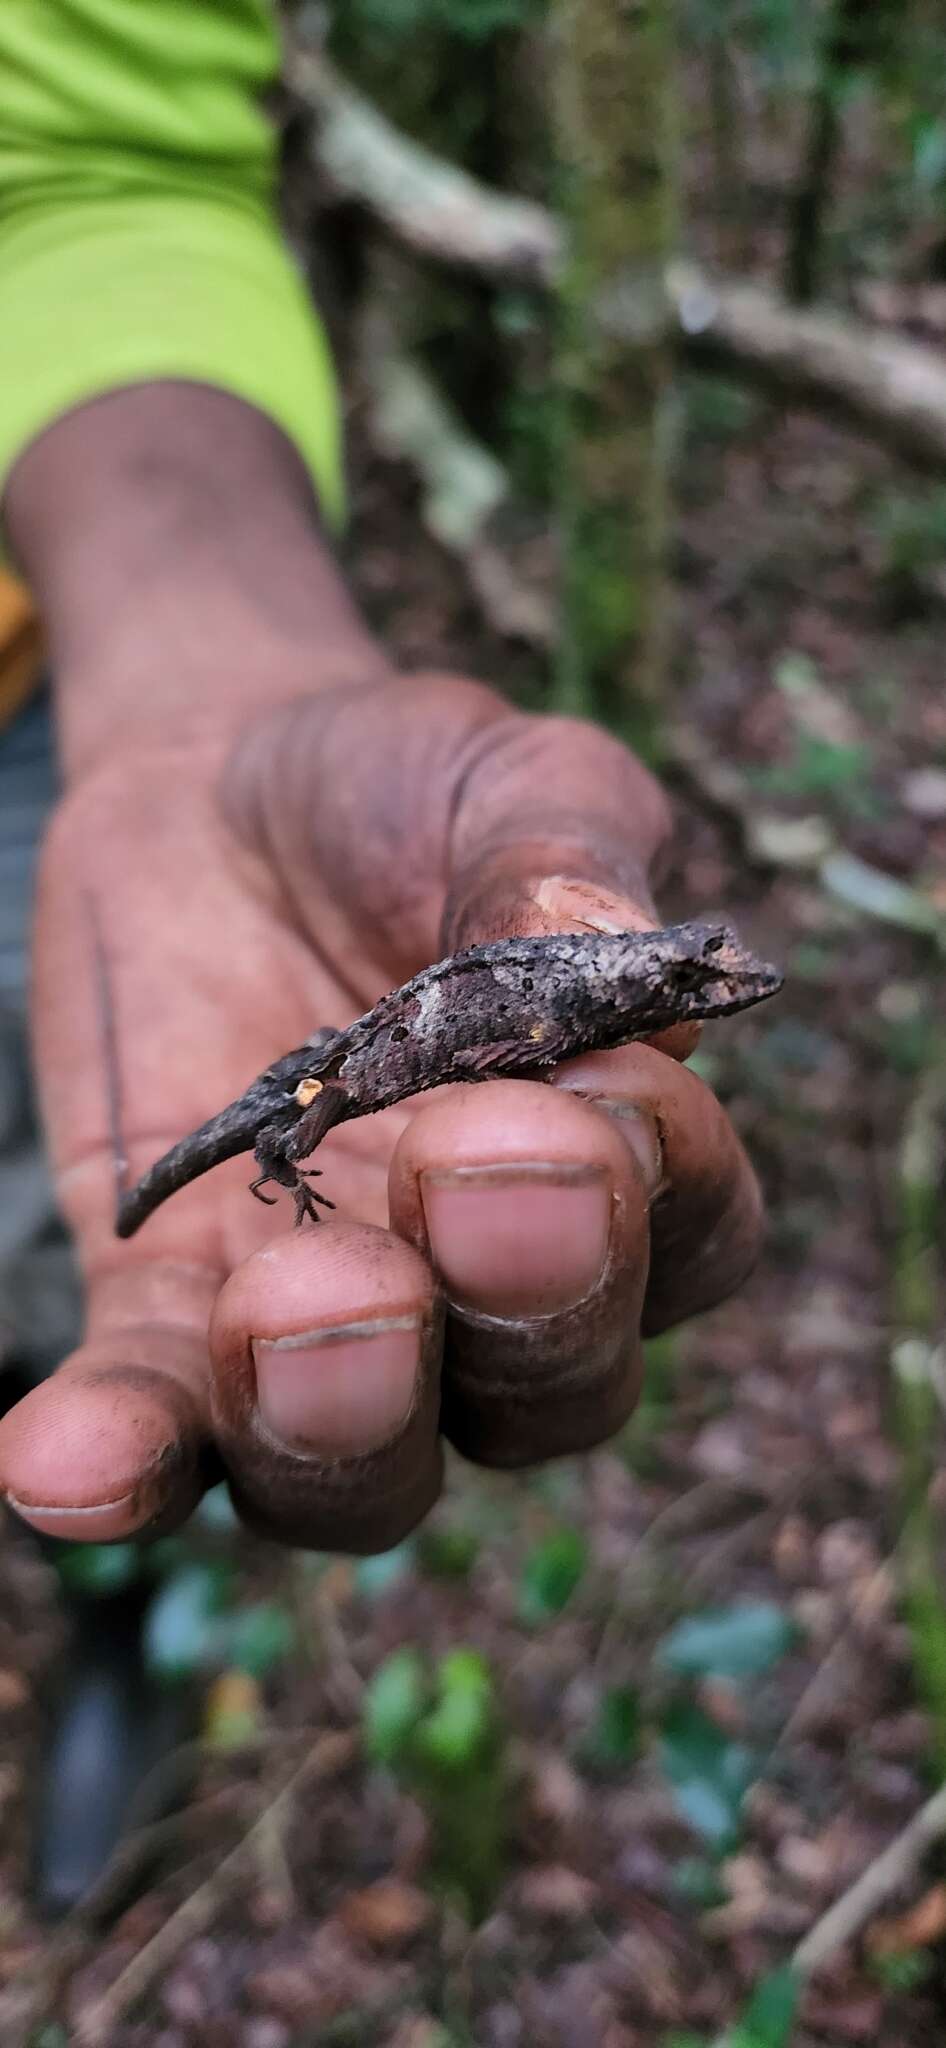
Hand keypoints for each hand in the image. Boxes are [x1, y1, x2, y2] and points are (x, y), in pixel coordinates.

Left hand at [0, 673, 761, 1550]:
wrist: (221, 791)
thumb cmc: (410, 794)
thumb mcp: (506, 784)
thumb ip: (562, 857)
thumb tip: (611, 939)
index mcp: (622, 1159)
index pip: (687, 1234)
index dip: (649, 1187)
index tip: (583, 1085)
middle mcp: (496, 1283)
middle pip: (550, 1391)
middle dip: (517, 1304)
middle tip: (447, 1168)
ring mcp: (329, 1316)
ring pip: (367, 1464)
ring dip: (336, 1413)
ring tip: (285, 1299)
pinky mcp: (172, 1310)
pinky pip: (158, 1427)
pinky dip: (121, 1462)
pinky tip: (64, 1462)